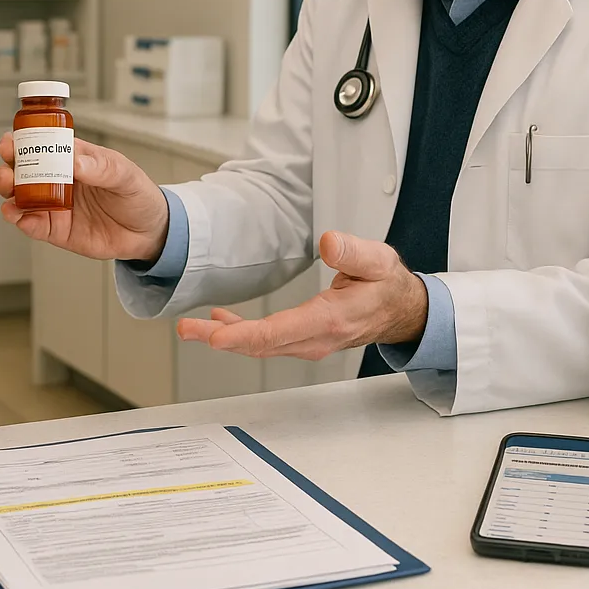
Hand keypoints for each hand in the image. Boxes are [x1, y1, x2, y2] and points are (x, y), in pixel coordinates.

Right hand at [0, 132, 169, 260]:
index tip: (11, 142)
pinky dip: (22, 221)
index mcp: (73, 159)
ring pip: (21, 198)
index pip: (41, 146)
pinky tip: (20, 217)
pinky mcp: (57, 230)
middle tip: (8, 171)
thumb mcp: (126, 174)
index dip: (22, 142)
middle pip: (23, 172)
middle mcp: (59, 181)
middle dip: (9, 169)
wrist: (149, 232)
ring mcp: (55, 206)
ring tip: (10, 195)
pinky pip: (33, 225)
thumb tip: (76, 162)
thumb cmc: (137, 195)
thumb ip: (102, 168)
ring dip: (9, 195)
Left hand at [176, 231, 427, 358]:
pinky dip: (240, 334)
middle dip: (219, 338)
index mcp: (329, 320)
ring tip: (191, 327)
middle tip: (186, 329)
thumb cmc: (387, 285)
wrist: (402, 310)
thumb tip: (328, 242)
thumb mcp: (378, 261)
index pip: (278, 333)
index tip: (214, 337)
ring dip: (225, 337)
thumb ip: (353, 252)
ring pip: (260, 346)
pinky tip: (221, 323)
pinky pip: (267, 341)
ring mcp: (308, 343)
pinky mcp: (304, 339)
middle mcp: (315, 339)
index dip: (243, 336)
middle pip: (260, 345)